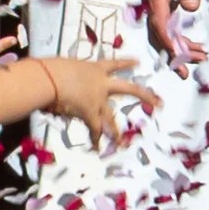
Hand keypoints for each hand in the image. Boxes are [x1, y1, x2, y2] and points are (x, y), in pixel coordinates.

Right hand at [37, 57, 154, 148]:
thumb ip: (67, 76)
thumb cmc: (50, 69)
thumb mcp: (63, 68)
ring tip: (121, 142)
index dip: (126, 62)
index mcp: (95, 68)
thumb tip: (57, 85)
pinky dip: (95, 139)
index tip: (138, 62)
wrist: (49, 79)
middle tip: (159, 103)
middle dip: (145, 96)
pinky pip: (94, 129)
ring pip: (110, 117)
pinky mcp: (90, 112)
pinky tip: (96, 147)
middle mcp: (101, 84)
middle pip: (128, 89)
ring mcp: (98, 99)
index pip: (114, 64)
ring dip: (115, 131)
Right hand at [143, 0, 204, 70]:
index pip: (158, 22)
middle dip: (172, 53)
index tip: (178, 57)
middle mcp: (153, 1)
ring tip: (199, 60)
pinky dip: (180, 40)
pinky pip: (168, 28)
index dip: (167, 42)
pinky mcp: (163, 7)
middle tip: (186, 72)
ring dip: (179, 49)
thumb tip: (191, 7)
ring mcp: (157, 5)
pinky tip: (194, 49)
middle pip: (158, 33)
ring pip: (163, 34)